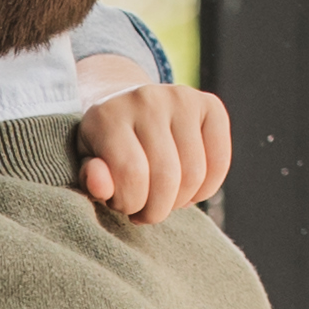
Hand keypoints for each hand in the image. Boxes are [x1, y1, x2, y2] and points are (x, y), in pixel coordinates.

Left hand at [76, 82, 234, 221]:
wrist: (126, 108)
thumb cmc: (105, 148)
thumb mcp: (88, 164)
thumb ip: (91, 179)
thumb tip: (100, 185)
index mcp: (108, 116)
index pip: (131, 174)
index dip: (130, 204)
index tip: (124, 206)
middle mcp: (146, 100)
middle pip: (166, 177)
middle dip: (156, 209)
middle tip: (146, 211)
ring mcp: (181, 98)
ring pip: (194, 175)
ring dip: (180, 202)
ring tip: (163, 199)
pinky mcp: (210, 104)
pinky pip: (220, 162)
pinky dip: (206, 189)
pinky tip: (187, 191)